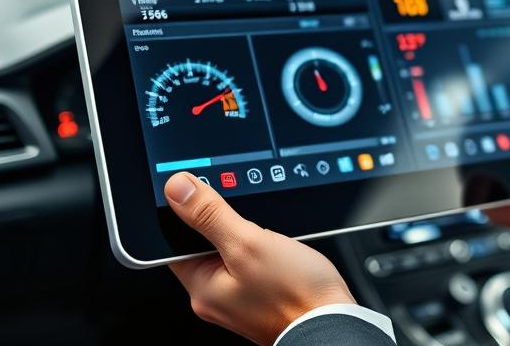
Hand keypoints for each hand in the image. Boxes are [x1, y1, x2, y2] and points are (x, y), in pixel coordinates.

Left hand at [164, 172, 353, 344]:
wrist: (334, 321)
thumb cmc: (294, 293)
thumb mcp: (247, 243)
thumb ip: (210, 215)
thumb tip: (177, 188)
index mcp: (201, 288)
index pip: (175, 241)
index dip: (189, 213)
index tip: (207, 195)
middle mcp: (215, 297)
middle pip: (206, 245)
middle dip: (226, 225)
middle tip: (249, 221)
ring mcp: (239, 299)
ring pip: (232, 252)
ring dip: (248, 237)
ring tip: (270, 239)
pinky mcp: (261, 296)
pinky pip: (252, 263)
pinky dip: (263, 250)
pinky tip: (280, 250)